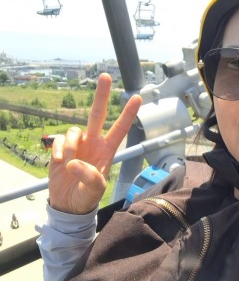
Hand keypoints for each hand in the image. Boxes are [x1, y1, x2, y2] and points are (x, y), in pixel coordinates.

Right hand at [48, 73, 141, 213]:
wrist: (67, 205)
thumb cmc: (86, 197)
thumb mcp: (94, 190)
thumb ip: (90, 177)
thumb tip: (75, 163)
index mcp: (107, 151)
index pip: (120, 128)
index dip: (128, 113)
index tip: (138, 97)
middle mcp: (93, 143)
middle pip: (97, 114)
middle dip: (101, 95)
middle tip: (105, 76)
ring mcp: (77, 145)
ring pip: (74, 131)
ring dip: (70, 147)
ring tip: (69, 165)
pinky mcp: (60, 148)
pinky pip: (58, 140)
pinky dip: (58, 150)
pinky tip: (59, 163)